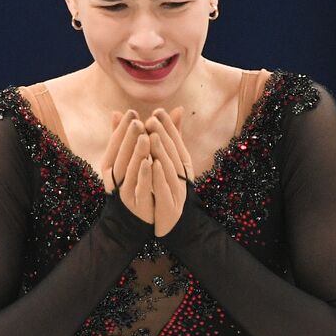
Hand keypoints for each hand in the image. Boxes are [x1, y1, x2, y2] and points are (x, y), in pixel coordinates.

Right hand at [101, 108, 152, 223]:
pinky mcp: (135, 203)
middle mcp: (113, 178)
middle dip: (128, 137)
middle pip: (120, 155)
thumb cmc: (131, 183)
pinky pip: (139, 187)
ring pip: (129, 170)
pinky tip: (149, 161)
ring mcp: (123, 191)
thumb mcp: (126, 160)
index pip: (114, 144)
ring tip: (145, 136)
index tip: (131, 112)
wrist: (133, 220)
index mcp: (109, 166)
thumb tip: (117, 111)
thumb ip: (124, 138)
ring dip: (136, 152)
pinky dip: (143, 174)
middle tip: (137, 120)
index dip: (122, 128)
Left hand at [143, 106, 194, 236]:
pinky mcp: (169, 206)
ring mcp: (177, 191)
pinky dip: (158, 175)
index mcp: (183, 167)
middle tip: (151, 118)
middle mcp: (182, 177)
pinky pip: (163, 188)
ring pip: (169, 168)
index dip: (168, 126)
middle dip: (163, 134)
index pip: (177, 143)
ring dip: (161, 151)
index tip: (158, 111)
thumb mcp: (172, 164)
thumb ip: (173, 138)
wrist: (173, 227)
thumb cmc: (169, 190)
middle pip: (173, 153)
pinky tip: (151, 163)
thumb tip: (178, 108)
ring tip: (151, 135)